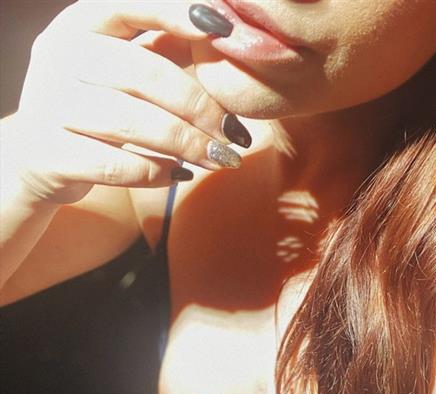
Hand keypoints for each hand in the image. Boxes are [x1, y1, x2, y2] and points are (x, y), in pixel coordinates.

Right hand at [8, 0, 249, 203]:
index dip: (177, 12)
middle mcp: (59, 57)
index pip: (129, 4)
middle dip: (200, 108)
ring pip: (134, 123)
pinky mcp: (51, 155)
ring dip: (187, 145)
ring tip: (220, 159)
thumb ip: (160, 50)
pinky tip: (180, 174)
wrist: (40, 157)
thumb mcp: (118, 68)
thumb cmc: (95, 106)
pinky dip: (158, 172)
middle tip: (234, 135)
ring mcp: (50, 106)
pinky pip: (118, 166)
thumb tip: (223, 38)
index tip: (225, 31)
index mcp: (79, 25)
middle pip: (144, 75)